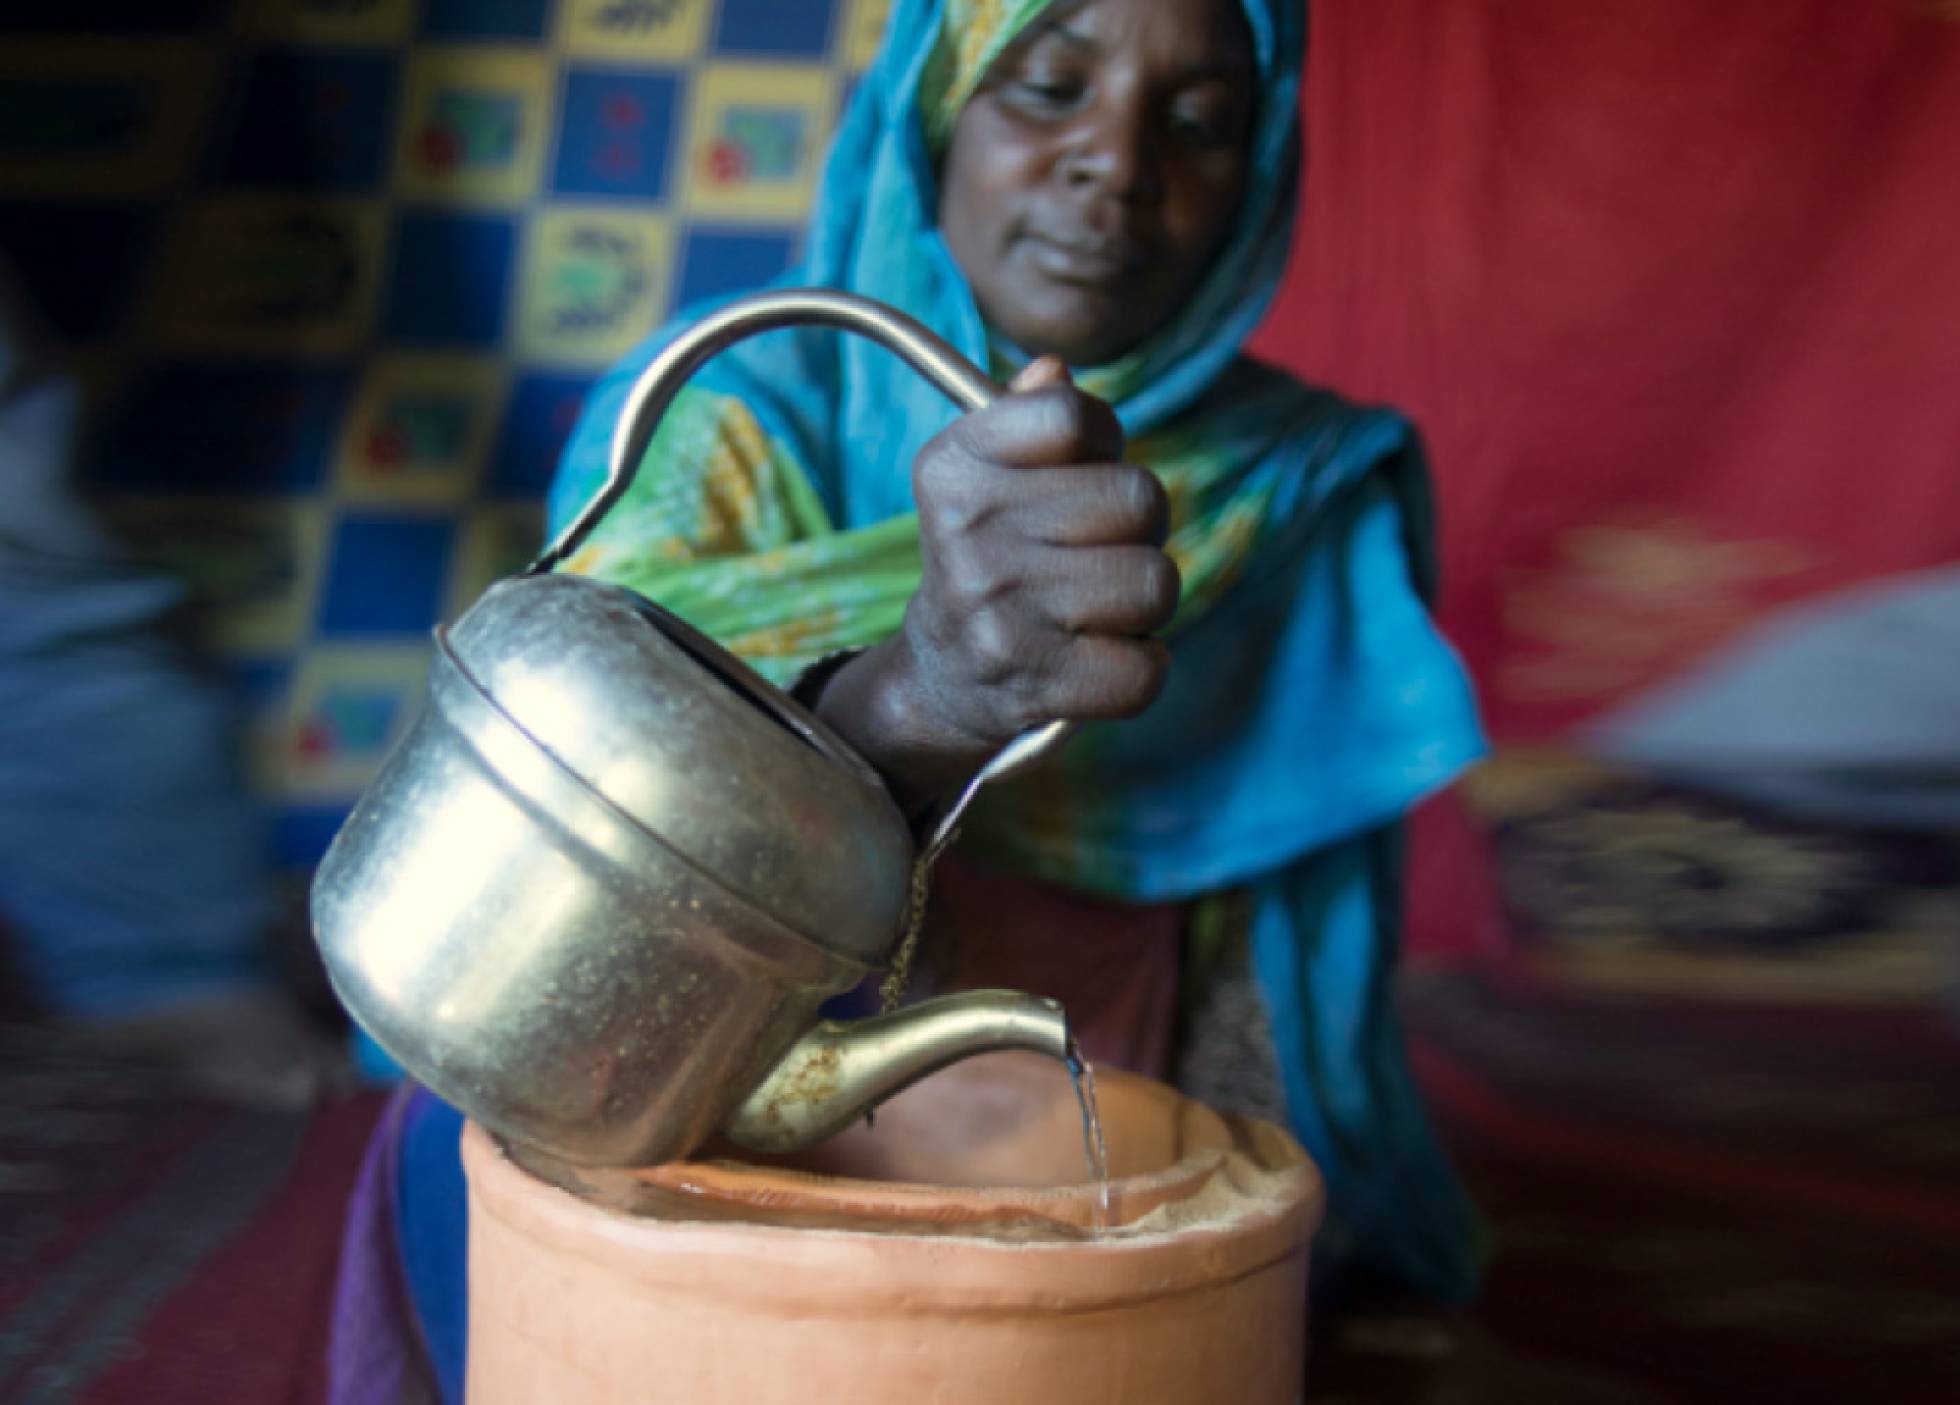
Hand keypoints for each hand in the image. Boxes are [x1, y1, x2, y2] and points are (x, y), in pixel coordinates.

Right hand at [815, 358, 1177, 815]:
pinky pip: (1150, 667)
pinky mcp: (1035, 684)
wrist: (944, 673)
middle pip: (1140, 498)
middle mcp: (968, 535)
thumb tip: (1054, 371)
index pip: (1074, 416)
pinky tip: (1102, 655)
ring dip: (1145, 598)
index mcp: (954, 467)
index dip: (1104, 441)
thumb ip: (1029, 414)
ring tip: (1098, 604)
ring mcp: (1000, 613)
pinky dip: (1142, 665)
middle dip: (1139, 527)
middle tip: (1096, 551)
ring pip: (1156, 582)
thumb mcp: (989, 473)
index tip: (1083, 472)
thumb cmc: (993, 555)